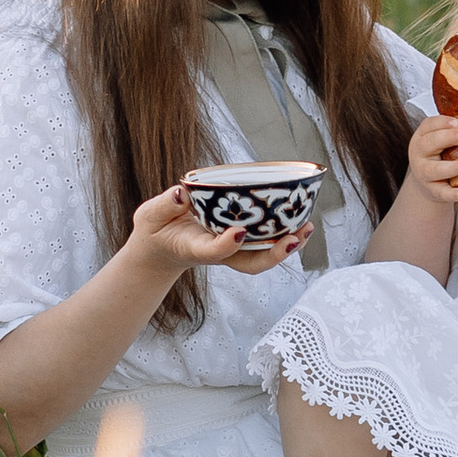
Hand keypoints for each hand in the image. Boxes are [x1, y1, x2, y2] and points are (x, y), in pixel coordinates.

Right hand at [127, 183, 299, 279]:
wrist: (159, 249)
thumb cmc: (156, 231)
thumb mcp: (149, 216)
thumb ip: (164, 205)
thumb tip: (182, 193)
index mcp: (194, 248)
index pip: (213, 251)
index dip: (226, 244)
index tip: (238, 233)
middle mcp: (218, 252)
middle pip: (250, 262)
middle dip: (274, 253)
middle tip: (295, 237)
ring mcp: (230, 249)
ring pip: (262, 255)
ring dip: (286, 245)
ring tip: (307, 228)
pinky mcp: (237, 240)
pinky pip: (263, 241)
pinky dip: (282, 233)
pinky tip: (300, 219)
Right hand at [405, 113, 457, 205]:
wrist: (428, 182)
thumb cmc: (441, 154)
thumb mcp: (443, 139)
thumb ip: (456, 129)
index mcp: (423, 136)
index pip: (429, 125)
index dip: (443, 123)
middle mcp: (419, 153)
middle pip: (429, 144)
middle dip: (447, 138)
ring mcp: (423, 173)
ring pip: (433, 170)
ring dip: (452, 167)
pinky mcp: (431, 190)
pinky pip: (440, 192)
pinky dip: (451, 194)